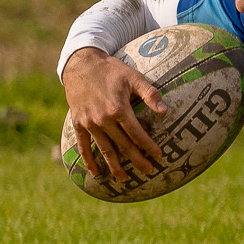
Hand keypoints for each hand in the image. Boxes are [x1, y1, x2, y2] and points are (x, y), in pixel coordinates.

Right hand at [61, 48, 167, 180]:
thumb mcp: (134, 77)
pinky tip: (95, 172)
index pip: (137, 134)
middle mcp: (103, 119)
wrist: (81, 64)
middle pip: (123, 145)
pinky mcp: (78, 123)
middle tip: (149, 172)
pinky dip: (89, 160)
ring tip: (125, 179)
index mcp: (119, 109)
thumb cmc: (112, 70)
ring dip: (114, 166)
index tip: (159, 155)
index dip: (148, 146)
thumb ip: (150, 94)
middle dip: (137, 160)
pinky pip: (83, 146)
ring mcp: (89, 123)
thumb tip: (165, 111)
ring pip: (104, 149)